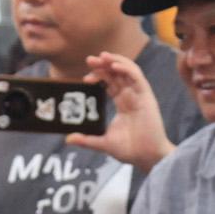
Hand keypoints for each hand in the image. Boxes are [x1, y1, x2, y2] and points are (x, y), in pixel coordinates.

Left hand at [64, 51, 173, 169]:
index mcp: (123, 103)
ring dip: (115, 61)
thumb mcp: (103, 143)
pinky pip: (137, 77)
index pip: (110, 83)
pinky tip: (114, 65)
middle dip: (103, 64)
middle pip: (117, 73)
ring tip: (102, 56)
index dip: (98, 76)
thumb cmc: (130, 150)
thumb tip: (68, 138)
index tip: (85, 78)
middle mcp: (131, 96)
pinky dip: (126, 68)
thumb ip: (87, 139)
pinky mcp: (147, 97)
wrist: (146, 157)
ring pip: (127, 70)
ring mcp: (139, 95)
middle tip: (89, 59)